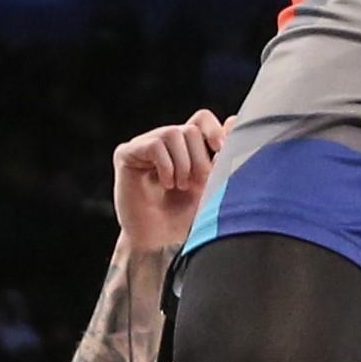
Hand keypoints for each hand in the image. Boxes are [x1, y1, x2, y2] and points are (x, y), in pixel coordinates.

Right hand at [113, 110, 227, 253]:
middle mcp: (164, 141)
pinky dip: (165, 165)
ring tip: (179, 186)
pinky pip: (154, 145)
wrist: (159, 242)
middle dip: (199, 159)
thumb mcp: (210, 183)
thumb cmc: (184, 216)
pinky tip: (165, 184)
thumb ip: (221, 154)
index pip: (202, 119)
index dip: (214, 130)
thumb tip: (233, 120)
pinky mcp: (126, 154)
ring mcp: (144, 145)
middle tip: (195, 184)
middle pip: (191, 129)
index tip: (221, 149)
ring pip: (173, 133)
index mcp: (186, 146)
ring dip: (182, 164)